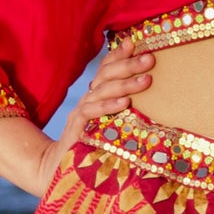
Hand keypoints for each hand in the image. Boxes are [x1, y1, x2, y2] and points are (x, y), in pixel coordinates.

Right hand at [33, 41, 155, 188]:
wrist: (59, 171)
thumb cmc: (93, 150)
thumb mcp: (112, 128)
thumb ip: (125, 112)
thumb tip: (154, 103)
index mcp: (95, 98)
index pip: (105, 70)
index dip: (117, 55)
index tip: (135, 43)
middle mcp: (88, 101)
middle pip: (106, 75)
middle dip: (128, 65)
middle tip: (150, 58)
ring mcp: (81, 114)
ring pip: (102, 91)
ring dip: (125, 83)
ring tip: (147, 79)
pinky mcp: (77, 130)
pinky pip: (92, 113)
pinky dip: (108, 106)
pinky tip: (125, 103)